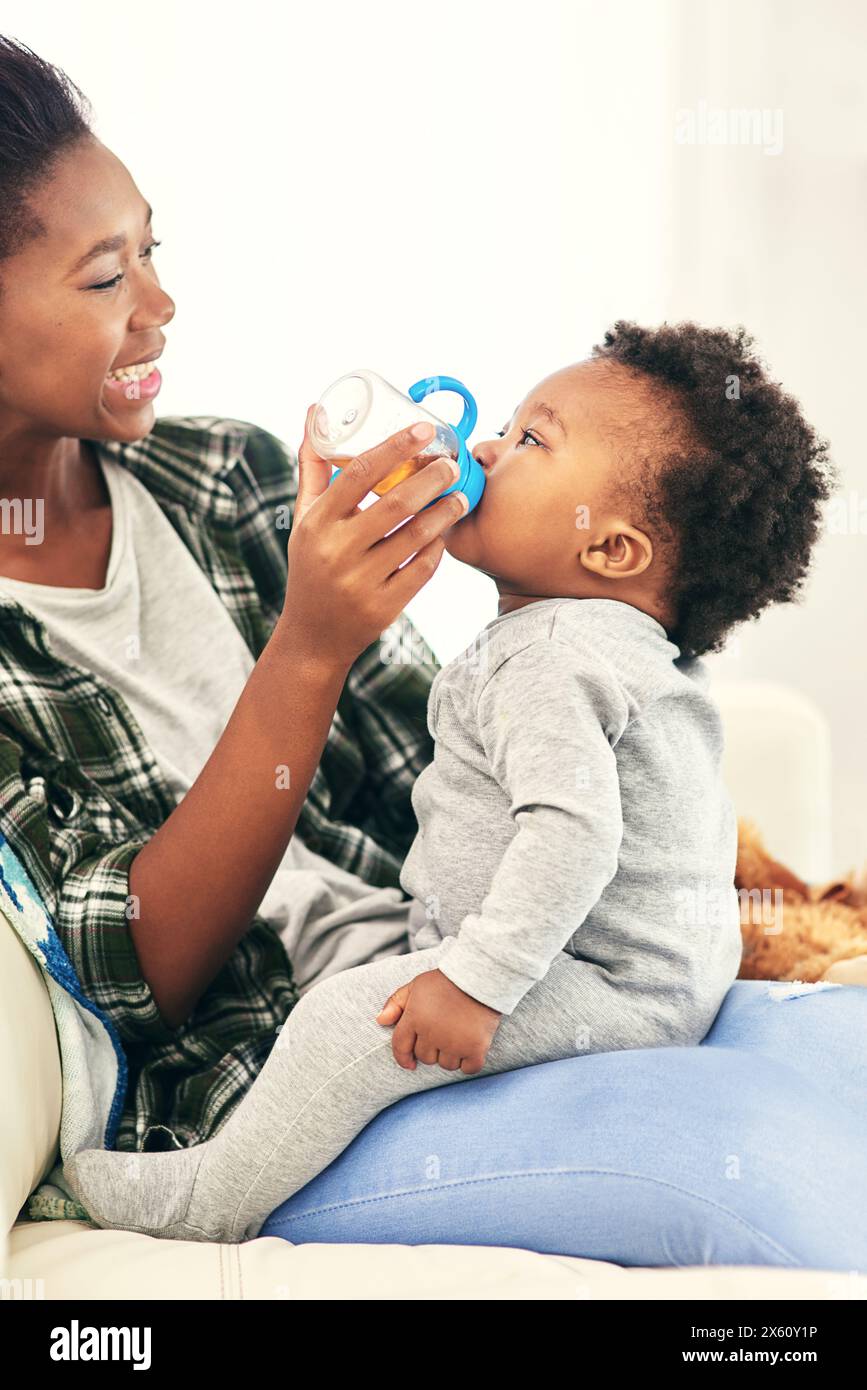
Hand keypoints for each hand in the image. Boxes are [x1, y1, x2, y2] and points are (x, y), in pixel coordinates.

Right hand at [278, 406, 468, 670]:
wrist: (313, 635)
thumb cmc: (311, 565)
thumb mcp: (304, 519)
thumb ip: (314, 468)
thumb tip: (315, 412)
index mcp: (318, 523)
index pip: (358, 474)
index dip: (394, 446)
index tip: (423, 429)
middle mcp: (337, 551)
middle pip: (395, 504)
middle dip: (431, 478)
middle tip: (452, 464)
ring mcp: (361, 581)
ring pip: (415, 537)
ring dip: (444, 512)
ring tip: (460, 494)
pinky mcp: (383, 606)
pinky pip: (421, 570)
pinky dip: (436, 549)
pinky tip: (445, 533)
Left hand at [376, 969, 502, 1073]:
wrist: (480, 976)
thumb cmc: (447, 980)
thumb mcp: (416, 985)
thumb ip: (396, 1002)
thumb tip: (381, 1021)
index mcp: (414, 1018)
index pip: (400, 1047)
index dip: (402, 1058)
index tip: (409, 1064)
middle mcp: (432, 1034)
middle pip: (425, 1058)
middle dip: (431, 1050)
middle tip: (443, 1035)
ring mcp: (454, 1043)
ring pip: (446, 1065)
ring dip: (451, 1056)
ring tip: (458, 1037)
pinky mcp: (475, 1048)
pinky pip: (468, 1068)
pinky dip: (469, 1062)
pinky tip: (471, 1049)